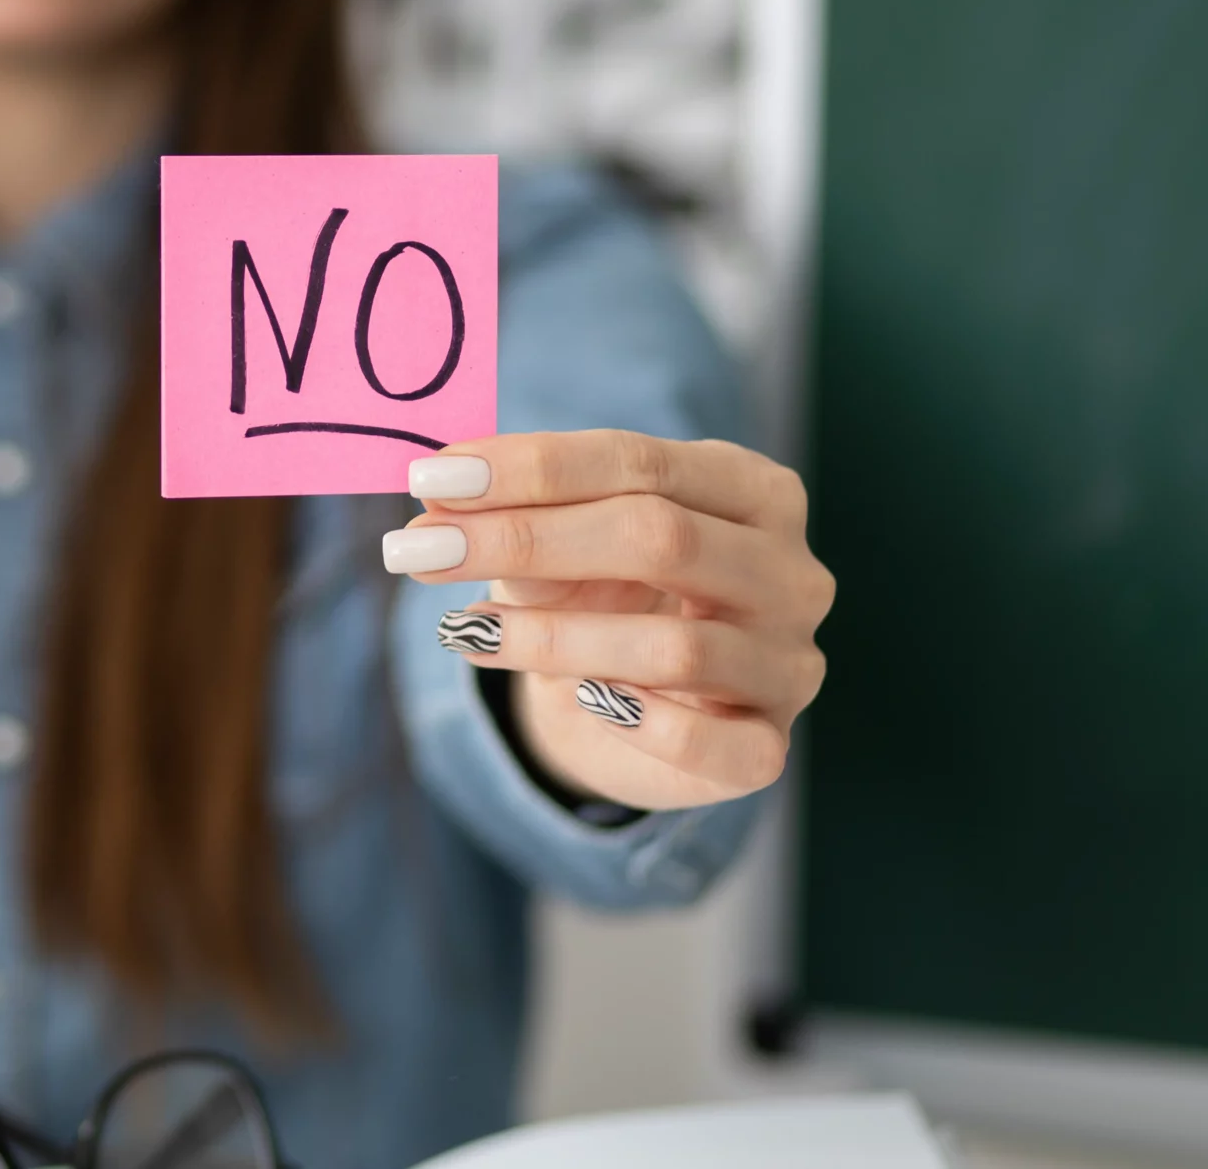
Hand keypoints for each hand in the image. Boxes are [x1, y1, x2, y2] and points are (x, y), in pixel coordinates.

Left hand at [384, 431, 831, 811]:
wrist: (635, 708)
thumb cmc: (602, 596)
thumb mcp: (557, 545)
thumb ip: (510, 518)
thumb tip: (432, 506)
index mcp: (749, 489)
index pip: (638, 460)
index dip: (529, 468)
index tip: (429, 481)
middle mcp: (790, 571)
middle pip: (659, 537)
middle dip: (524, 539)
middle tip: (417, 550)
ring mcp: (790, 663)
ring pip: (676, 648)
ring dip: (553, 638)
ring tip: (467, 630)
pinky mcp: (767, 746)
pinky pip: (708, 743)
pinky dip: (632, 721)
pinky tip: (573, 698)